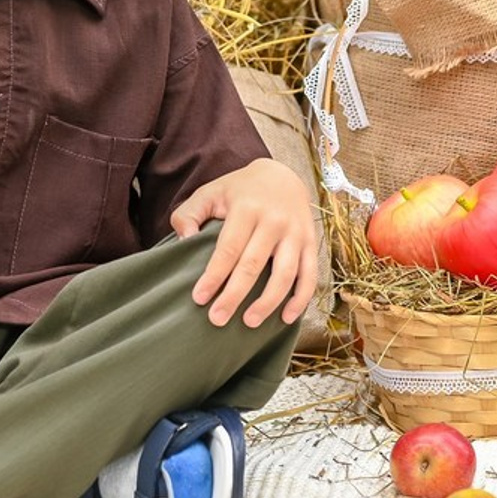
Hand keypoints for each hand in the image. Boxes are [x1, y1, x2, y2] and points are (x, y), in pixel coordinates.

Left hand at [171, 158, 318, 328]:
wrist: (281, 175)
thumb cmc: (238, 190)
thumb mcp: (208, 192)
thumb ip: (188, 214)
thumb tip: (185, 242)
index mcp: (247, 208)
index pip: (228, 249)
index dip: (214, 276)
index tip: (199, 298)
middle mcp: (274, 221)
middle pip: (254, 265)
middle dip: (235, 295)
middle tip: (217, 319)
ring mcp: (296, 233)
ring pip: (285, 274)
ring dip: (268, 302)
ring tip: (249, 322)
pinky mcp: (311, 242)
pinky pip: (310, 275)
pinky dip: (301, 299)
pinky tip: (286, 318)